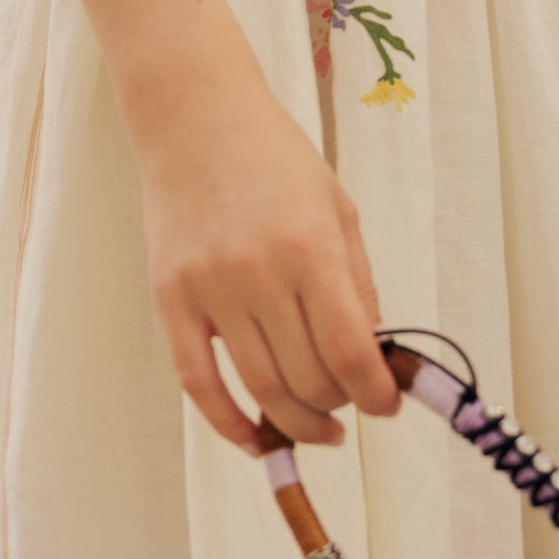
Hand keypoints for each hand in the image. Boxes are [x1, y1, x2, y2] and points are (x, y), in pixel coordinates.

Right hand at [20, 0, 400, 450]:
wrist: (194, 117)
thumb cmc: (276, 159)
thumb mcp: (338, 211)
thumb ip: (357, 285)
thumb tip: (369, 359)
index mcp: (310, 248)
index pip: (350, 352)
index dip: (377, 395)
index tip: (388, 405)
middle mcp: (258, 273)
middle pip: (308, 379)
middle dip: (340, 406)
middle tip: (351, 404)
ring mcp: (209, 289)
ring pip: (260, 388)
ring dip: (297, 422)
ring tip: (318, 428)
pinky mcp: (170, 298)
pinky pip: (197, 382)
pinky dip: (229, 423)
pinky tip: (257, 440)